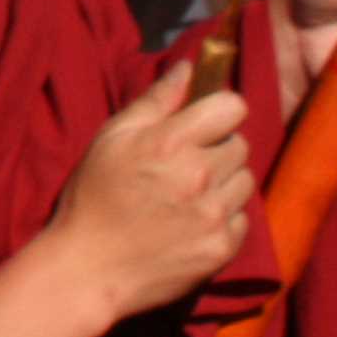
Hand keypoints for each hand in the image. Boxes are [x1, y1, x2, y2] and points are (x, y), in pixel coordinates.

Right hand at [38, 65, 252, 328]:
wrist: (90, 268)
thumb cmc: (94, 196)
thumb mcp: (112, 138)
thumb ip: (155, 101)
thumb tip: (189, 68)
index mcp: (170, 143)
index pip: (232, 106)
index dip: (219, 110)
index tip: (204, 121)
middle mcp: (200, 176)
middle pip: (240, 144)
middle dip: (218, 147)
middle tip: (186, 162)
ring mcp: (215, 215)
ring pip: (245, 181)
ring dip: (224, 182)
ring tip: (190, 193)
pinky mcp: (223, 249)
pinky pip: (242, 218)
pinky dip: (224, 216)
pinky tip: (193, 221)